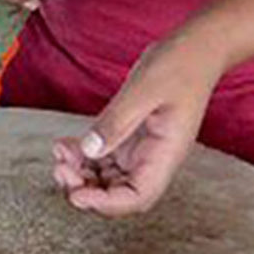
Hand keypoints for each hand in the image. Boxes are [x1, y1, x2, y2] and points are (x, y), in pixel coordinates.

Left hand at [53, 39, 223, 218]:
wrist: (194, 49)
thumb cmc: (179, 65)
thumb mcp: (144, 89)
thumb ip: (117, 121)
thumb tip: (90, 150)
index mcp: (166, 155)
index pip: (137, 197)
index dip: (106, 204)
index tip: (77, 194)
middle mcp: (153, 159)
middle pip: (118, 194)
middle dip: (87, 189)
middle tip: (61, 169)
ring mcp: (141, 150)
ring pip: (107, 179)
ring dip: (81, 175)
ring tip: (60, 155)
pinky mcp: (130, 138)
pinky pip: (103, 158)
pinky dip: (82, 157)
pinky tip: (64, 144)